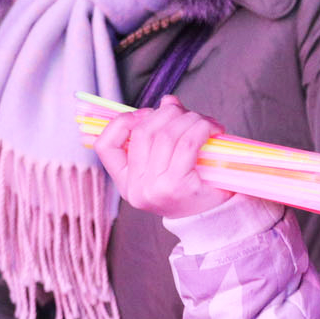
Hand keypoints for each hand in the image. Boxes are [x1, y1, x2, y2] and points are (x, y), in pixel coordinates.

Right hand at [94, 96, 228, 218]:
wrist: (214, 218)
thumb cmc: (191, 188)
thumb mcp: (169, 162)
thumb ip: (162, 131)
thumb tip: (168, 100)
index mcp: (126, 183)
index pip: (105, 146)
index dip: (122, 122)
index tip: (146, 112)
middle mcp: (136, 188)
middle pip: (143, 132)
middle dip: (167, 114)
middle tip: (188, 114)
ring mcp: (154, 188)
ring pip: (166, 134)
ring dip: (189, 118)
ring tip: (204, 122)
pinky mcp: (178, 185)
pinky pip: (187, 143)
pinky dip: (201, 128)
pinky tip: (212, 129)